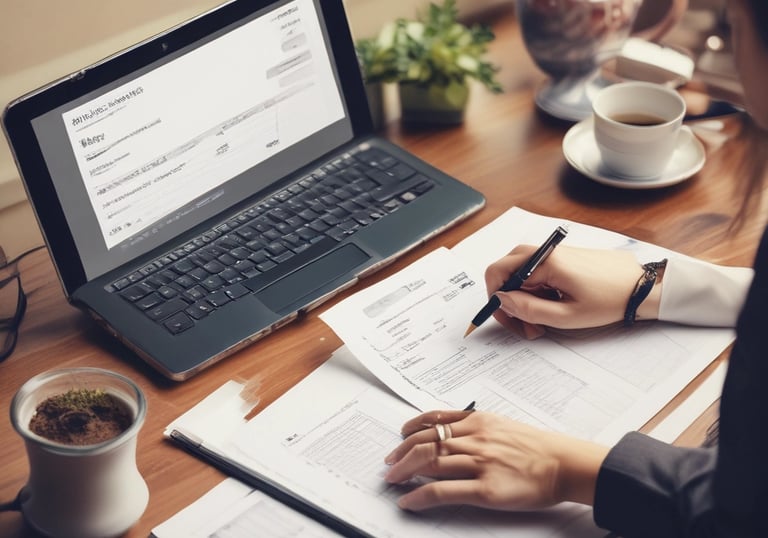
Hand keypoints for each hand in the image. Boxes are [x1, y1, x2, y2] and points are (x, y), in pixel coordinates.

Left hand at [384, 410, 608, 510]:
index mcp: (478, 421)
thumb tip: (448, 431)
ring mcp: (479, 464)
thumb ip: (475, 425)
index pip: (433, 422)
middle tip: (389, 463)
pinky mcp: (485, 489)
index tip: (399, 438)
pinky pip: (442, 491)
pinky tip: (409, 501)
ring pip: (429, 463)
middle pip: (426, 443)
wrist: (563, 464)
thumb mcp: (502, 424)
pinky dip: (420, 496)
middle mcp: (475, 438)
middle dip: (401, 453)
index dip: (410, 431)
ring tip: (393, 480)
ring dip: (404, 472)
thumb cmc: (536, 447)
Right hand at [484, 245, 656, 337]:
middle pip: (506, 271)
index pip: (498, 272)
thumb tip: (502, 301)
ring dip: (522, 299)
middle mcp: (546, 251)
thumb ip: (529, 309)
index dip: (494, 297)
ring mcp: (555, 253)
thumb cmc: (611, 300)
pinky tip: (551, 309)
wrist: (642, 287)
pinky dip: (536, 292)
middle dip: (508, 300)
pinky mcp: (563, 258)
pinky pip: (536, 272)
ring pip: (521, 274)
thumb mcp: (567, 315)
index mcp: (546, 262)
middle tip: (523, 325)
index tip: (504, 317)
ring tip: (539, 323)